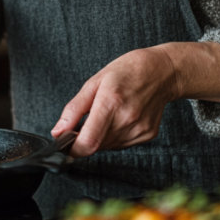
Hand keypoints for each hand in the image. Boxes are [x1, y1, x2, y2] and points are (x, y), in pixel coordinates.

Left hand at [50, 42, 219, 157]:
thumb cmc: (127, 71)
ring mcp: (139, 130)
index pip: (88, 142)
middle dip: (86, 137)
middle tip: (91, 116)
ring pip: (108, 146)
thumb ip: (74, 109)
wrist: (161, 72)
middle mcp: (126, 120)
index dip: (74, 148)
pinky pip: (122, 144)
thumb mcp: (94, 82)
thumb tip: (58, 131)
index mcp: (110, 103)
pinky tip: (122, 117)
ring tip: (110, 112)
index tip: (67, 143)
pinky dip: (116, 135)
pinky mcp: (147, 136)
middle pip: (96, 146)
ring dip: (101, 136)